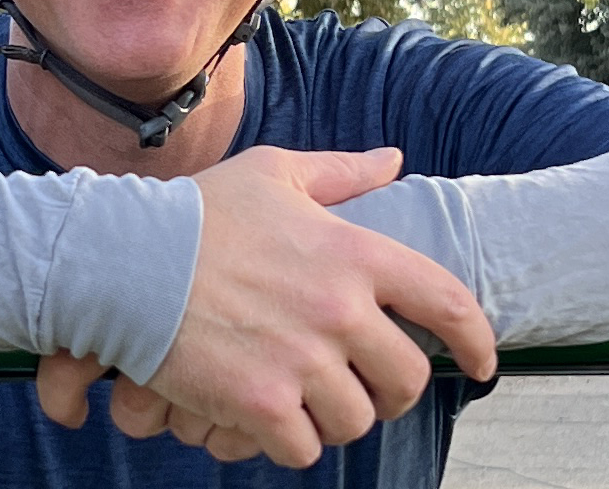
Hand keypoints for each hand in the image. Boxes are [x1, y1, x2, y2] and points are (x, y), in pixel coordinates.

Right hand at [39, 147, 496, 467]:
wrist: (128, 258)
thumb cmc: (202, 212)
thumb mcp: (274, 173)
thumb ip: (341, 171)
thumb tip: (394, 160)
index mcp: (352, 252)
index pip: (446, 302)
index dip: (476, 339)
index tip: (480, 360)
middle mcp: (339, 309)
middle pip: (407, 379)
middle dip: (392, 390)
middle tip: (367, 384)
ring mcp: (303, 360)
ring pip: (355, 419)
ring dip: (335, 414)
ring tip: (306, 395)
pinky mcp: (263, 403)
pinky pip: (304, 447)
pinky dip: (289, 438)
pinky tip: (265, 413)